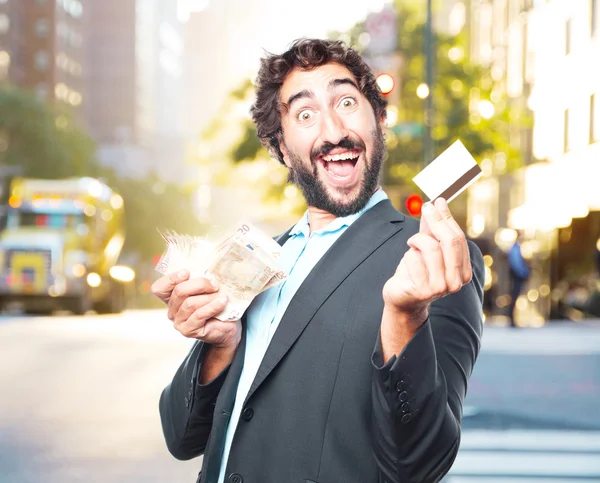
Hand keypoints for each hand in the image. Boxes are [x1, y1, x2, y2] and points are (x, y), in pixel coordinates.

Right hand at [151, 270, 240, 347]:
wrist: (226, 326)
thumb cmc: (215, 304)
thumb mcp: (206, 289)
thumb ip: (200, 281)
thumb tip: (206, 272)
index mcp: (172, 297)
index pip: (159, 288)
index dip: (171, 279)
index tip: (187, 272)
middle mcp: (172, 310)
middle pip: (179, 291)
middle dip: (200, 284)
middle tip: (215, 285)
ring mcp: (178, 322)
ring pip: (190, 303)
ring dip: (208, 297)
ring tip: (221, 296)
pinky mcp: (187, 330)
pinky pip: (199, 315)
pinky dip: (212, 306)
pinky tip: (222, 302)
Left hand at [382, 198, 471, 324]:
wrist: (402, 298)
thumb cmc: (416, 272)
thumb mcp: (426, 248)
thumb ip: (433, 230)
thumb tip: (437, 204)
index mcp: (464, 271)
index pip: (458, 238)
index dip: (447, 218)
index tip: (438, 201)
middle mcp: (457, 282)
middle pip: (450, 241)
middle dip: (436, 220)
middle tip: (426, 207)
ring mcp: (441, 288)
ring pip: (432, 248)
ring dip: (417, 240)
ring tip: (411, 244)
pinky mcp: (424, 290)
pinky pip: (414, 259)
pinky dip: (408, 255)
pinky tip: (407, 263)